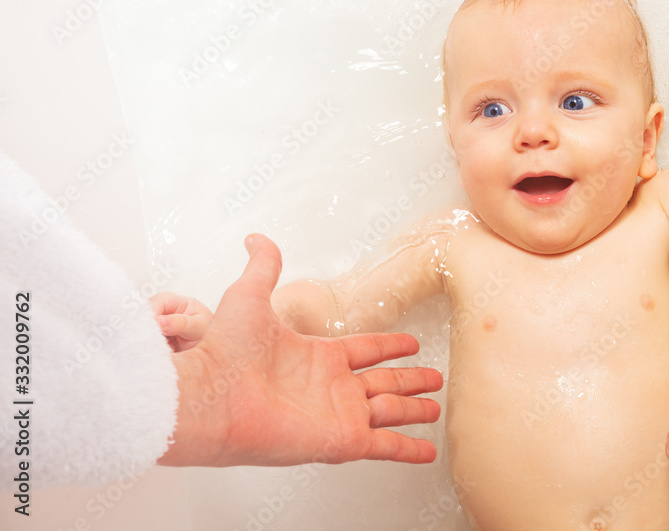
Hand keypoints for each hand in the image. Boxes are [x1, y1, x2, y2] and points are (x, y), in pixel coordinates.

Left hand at [159, 234, 442, 466]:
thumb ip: (263, 266)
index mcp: (318, 356)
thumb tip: (256, 238)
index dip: (390, 346)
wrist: (211, 396)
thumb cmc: (226, 351)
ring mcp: (340, 416)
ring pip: (391, 412)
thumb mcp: (249, 295)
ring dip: (415, 411)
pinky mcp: (343, 440)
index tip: (412, 344)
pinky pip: (386, 445)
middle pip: (385, 383)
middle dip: (411, 382)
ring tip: (436, 410)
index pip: (366, 350)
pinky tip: (428, 452)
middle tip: (435, 380)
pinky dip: (409, 449)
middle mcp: (332, 387)